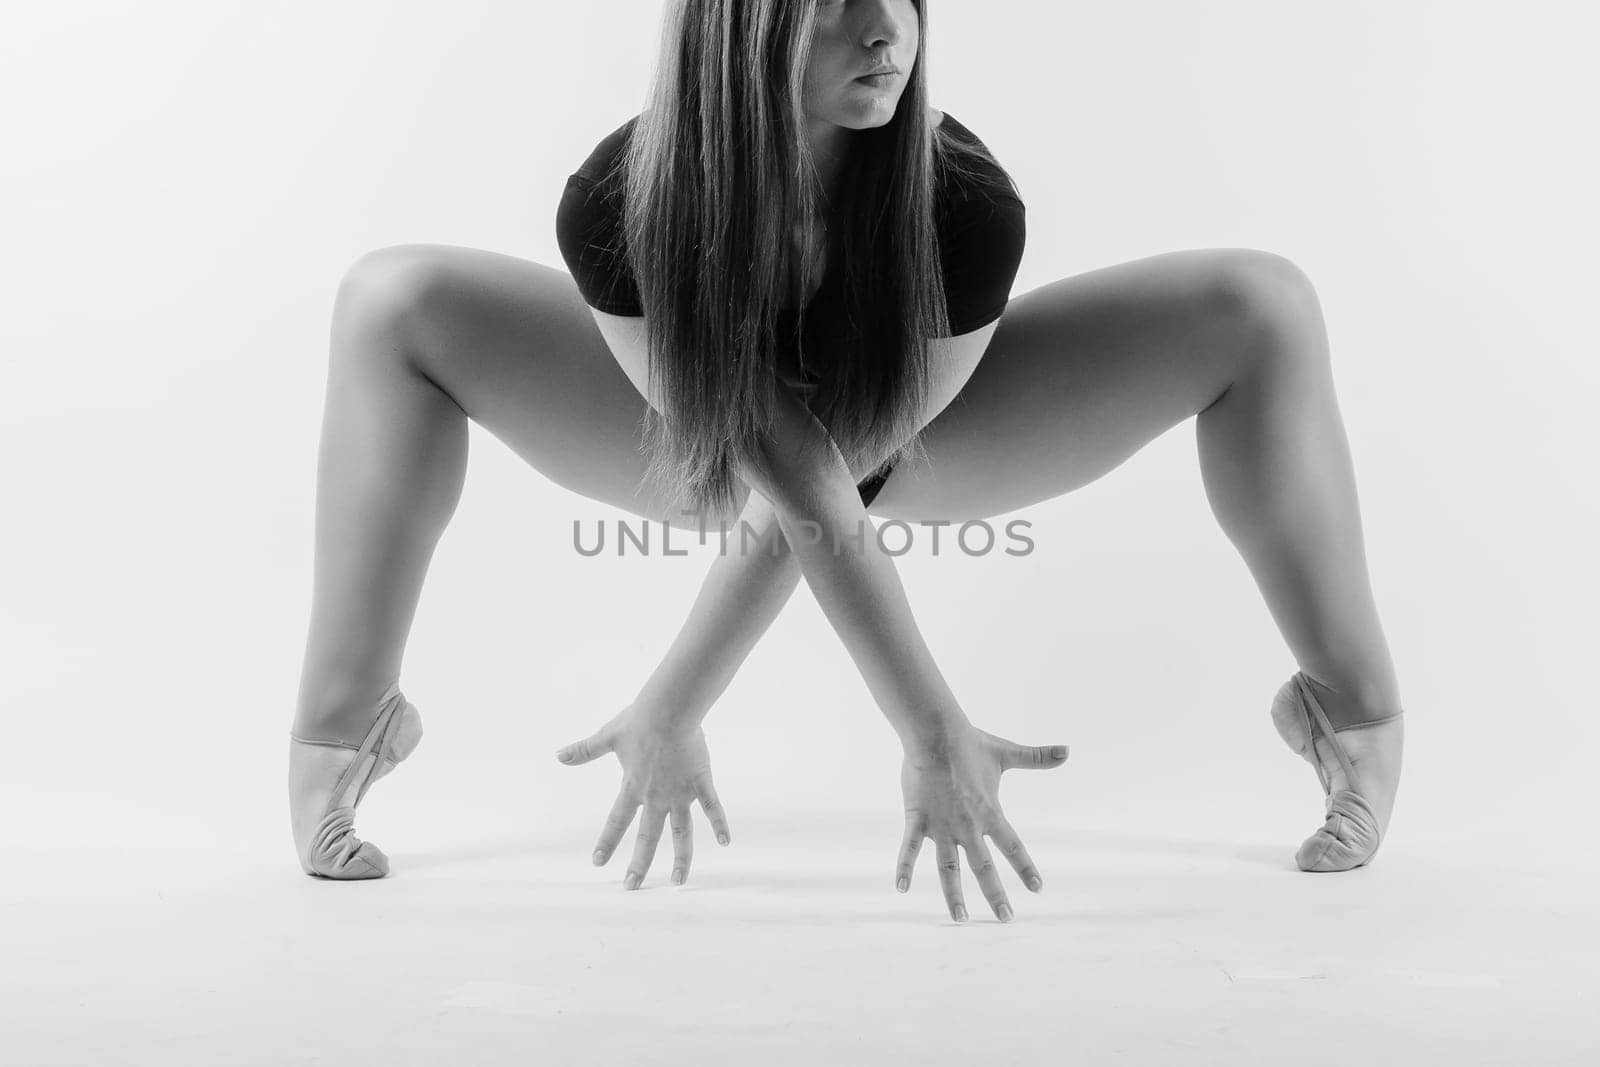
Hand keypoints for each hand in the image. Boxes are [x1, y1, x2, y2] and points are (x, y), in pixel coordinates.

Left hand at [555, 703, 730, 888]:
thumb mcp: (608, 736)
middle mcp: (656, 796)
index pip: (617, 821)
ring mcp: (680, 792)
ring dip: (680, 858)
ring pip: (681, 833)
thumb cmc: (639, 719)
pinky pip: (712, 807)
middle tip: (631, 888)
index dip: (607, 842)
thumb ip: (585, 750)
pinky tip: (725, 842)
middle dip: (639, 865)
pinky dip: (719, 824)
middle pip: (647, 837)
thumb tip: (558, 755)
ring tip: (678, 881)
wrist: (669, 709)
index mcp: (633, 786)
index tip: (597, 863)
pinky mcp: (700, 782)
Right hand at [897, 724, 1068, 922]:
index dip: (1025, 868)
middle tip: (1006, 919)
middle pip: (984, 867)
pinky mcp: (917, 819)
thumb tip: (1068, 750)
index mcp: (990, 812)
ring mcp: (941, 825)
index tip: (1037, 889)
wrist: (936, 732)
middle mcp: (968, 825)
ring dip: (954, 894)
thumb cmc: (970, 742)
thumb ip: (1037, 757)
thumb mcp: (1006, 753)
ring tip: (961, 919)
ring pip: (949, 868)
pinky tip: (901, 890)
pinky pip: (909, 849)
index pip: (1013, 846)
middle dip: (995, 894)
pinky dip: (904, 868)